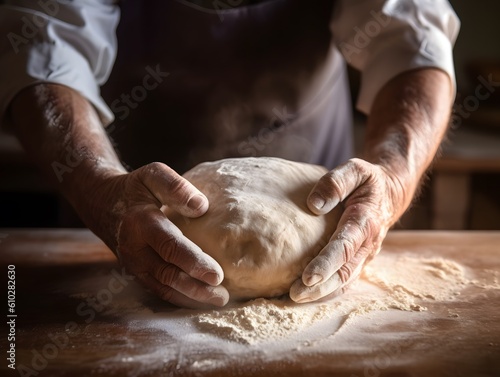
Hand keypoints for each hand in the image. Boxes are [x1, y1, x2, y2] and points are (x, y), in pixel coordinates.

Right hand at [81, 162, 228, 308]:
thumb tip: (202, 206)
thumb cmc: (134, 188)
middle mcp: (134, 249)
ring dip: (190, 297)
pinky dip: (179, 298)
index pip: (170, 247)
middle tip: (223, 296)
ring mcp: (133, 264)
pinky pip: (158, 289)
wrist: (101, 203)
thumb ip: (175, 187)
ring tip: (219, 301)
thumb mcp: (151, 175)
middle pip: (167, 274)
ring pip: (163, 287)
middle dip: (196, 288)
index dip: (194, 262)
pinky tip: (200, 299)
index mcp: (140, 223)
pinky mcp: (136, 272)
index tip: (218, 275)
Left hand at [289, 158, 405, 302]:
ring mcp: (364, 255)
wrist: (388, 193)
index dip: (327, 263)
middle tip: (295, 294)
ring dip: (321, 292)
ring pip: (344, 280)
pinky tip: (307, 295)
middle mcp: (367, 243)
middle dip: (320, 286)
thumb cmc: (367, 180)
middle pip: (344, 271)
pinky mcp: (359, 260)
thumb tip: (314, 205)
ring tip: (294, 298)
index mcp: (366, 221)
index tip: (308, 276)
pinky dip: (327, 291)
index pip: (345, 246)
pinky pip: (345, 280)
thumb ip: (336, 182)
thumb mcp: (356, 169)